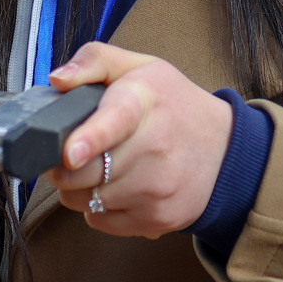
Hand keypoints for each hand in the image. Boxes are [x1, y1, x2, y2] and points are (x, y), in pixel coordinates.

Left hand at [45, 42, 232, 238]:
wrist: (225, 150)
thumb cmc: (172, 105)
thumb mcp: (139, 67)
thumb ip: (93, 61)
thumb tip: (58, 79)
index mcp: (143, 102)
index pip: (115, 121)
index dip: (89, 138)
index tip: (71, 152)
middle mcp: (153, 148)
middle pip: (85, 172)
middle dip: (60, 165)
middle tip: (63, 152)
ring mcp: (157, 189)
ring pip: (84, 199)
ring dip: (76, 187)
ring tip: (92, 167)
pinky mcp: (157, 219)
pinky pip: (99, 220)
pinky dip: (94, 206)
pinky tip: (112, 187)